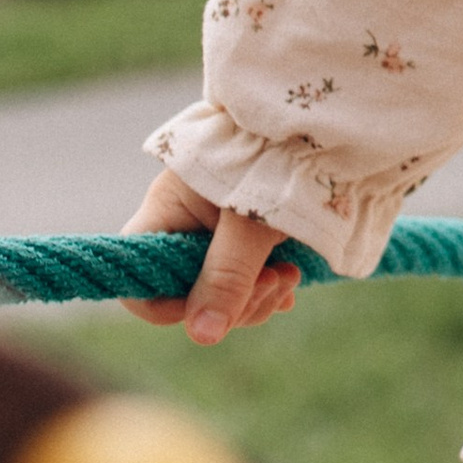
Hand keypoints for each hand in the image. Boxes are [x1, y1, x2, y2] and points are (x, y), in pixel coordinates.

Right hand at [124, 169, 303, 343]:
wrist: (323, 126)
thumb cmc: (280, 159)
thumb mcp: (253, 219)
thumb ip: (227, 276)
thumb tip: (203, 337)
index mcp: (167, 210)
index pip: (138, 279)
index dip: (168, 306)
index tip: (213, 306)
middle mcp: (183, 225)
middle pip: (184, 294)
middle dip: (229, 303)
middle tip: (274, 283)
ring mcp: (213, 233)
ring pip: (217, 294)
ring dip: (252, 297)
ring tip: (289, 277)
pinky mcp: (243, 238)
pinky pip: (242, 282)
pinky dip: (263, 288)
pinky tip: (288, 283)